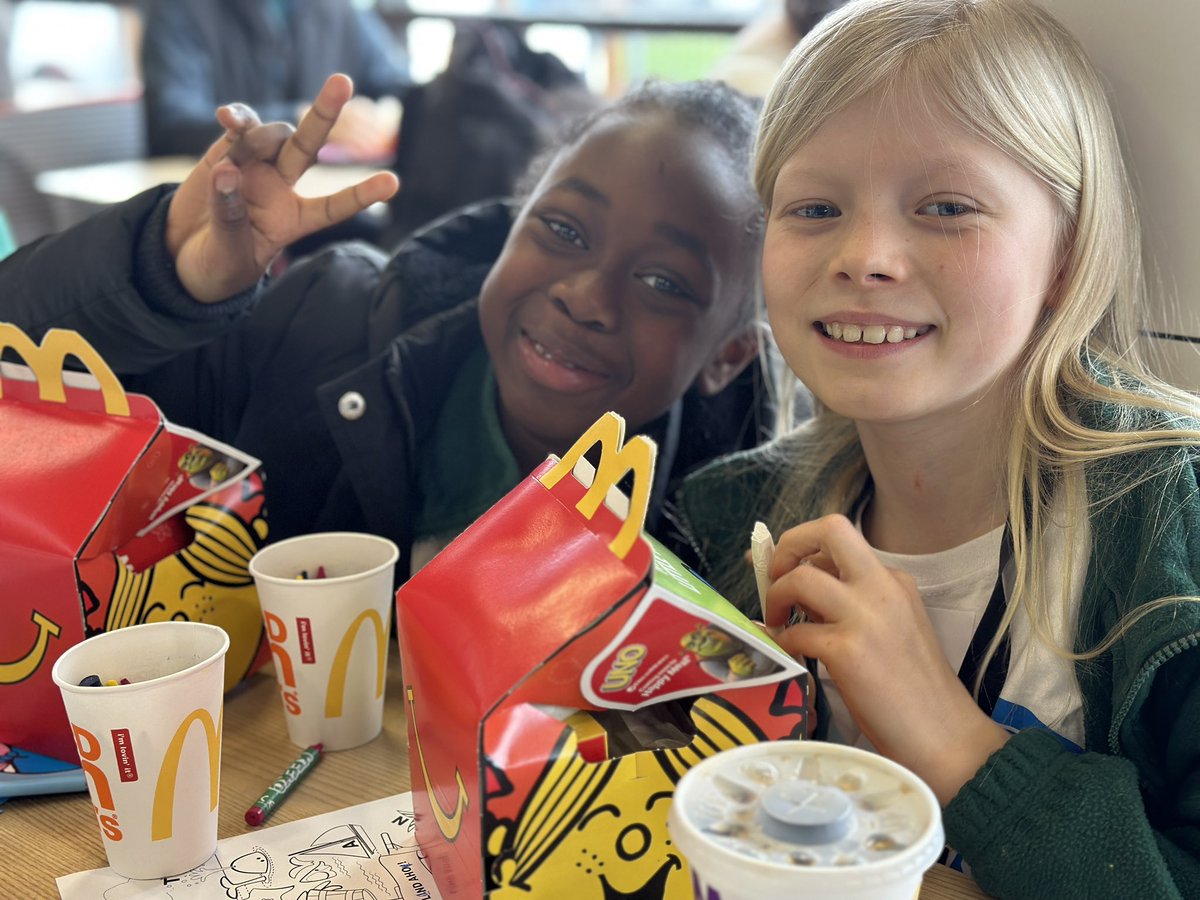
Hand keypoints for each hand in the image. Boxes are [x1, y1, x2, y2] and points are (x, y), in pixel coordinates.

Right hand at [166, 73, 399, 302]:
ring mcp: (255, 167)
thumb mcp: (227, 255)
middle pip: (307, 147)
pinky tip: (227, 115)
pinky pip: (239, 126)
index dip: (360, 196)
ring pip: (271, 135)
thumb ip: (230, 219)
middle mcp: (280, 188)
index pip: (333, 207)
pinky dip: (236, 116)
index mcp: (294, 220)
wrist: (179, 256)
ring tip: (230, 162)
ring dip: (257, 136)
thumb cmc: (216, 265)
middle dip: (324, 114)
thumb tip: (226, 173)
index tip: (392, 183)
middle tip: (343, 81)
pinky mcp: (226, 152)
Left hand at [765, 514, 1007, 802]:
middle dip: (790, 544)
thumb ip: (851, 605)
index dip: (803, 549)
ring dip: (777, 596)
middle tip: (774, 577)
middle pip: (830, 529)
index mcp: (894, 581)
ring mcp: (866, 617)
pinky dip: (782, 642)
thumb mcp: (890, 629)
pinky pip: (796, 632)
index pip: (841, 543)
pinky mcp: (849, 651)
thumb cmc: (915, 691)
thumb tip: (797, 594)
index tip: (781, 567)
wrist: (946, 736)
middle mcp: (883, 588)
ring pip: (802, 577)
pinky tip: (787, 655)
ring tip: (776, 623)